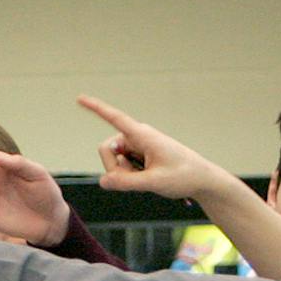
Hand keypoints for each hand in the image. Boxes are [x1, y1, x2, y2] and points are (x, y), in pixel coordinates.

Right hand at [77, 95, 229, 203]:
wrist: (201, 179)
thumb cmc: (183, 177)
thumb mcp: (154, 183)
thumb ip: (126, 183)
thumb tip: (103, 181)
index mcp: (142, 135)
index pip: (114, 117)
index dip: (96, 108)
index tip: (79, 98)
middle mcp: (137, 136)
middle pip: (106, 149)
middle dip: (113, 168)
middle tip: (134, 181)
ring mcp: (138, 146)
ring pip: (113, 159)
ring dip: (123, 173)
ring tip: (146, 179)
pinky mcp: (139, 155)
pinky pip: (122, 165)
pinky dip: (129, 175)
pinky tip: (147, 178)